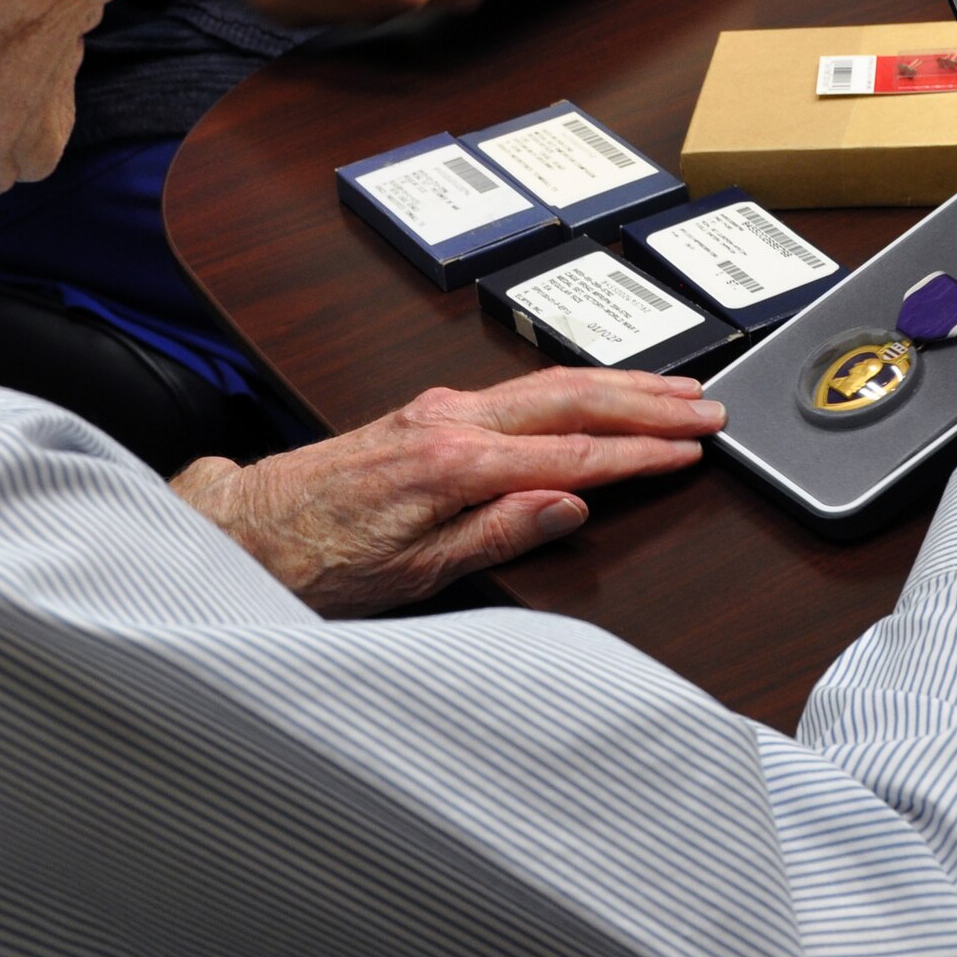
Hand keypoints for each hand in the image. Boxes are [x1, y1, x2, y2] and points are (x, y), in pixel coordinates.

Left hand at [171, 368, 726, 615]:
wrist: (249, 526)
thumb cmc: (321, 559)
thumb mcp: (415, 571)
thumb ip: (498, 531)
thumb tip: (570, 503)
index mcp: (453, 461)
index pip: (572, 452)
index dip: (639, 453)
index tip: (691, 449)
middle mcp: (448, 419)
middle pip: (569, 397)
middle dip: (646, 399)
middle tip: (707, 406)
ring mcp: (436, 407)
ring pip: (546, 384)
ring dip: (614, 385)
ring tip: (672, 390)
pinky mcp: (426, 411)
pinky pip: (517, 391)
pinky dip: (571, 389)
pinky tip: (594, 394)